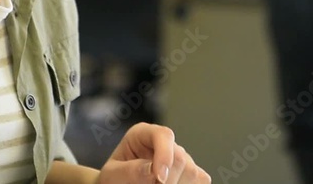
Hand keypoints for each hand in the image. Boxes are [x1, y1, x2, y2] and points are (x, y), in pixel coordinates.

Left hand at [96, 123, 210, 183]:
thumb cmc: (112, 180)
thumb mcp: (112, 175)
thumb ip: (129, 171)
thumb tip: (153, 171)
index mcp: (142, 134)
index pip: (163, 135)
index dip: (165, 155)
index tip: (158, 178)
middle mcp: (164, 143)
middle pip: (180, 158)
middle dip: (167, 180)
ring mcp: (180, 157)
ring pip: (192, 172)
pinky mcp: (191, 174)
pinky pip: (200, 180)